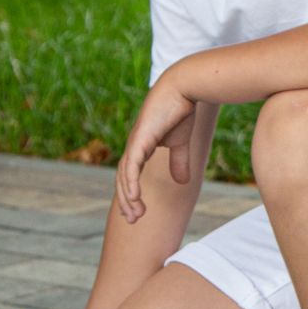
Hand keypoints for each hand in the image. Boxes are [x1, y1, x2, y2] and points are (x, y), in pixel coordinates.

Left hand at [116, 74, 196, 221]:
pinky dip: (131, 183)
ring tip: (135, 214)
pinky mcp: (140, 139)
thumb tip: (182, 181)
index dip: (130, 194)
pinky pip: (132, 166)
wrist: (183, 88)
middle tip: (133, 220)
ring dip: (128, 197)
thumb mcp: (182, 142)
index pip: (129, 174)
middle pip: (124, 178)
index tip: (135, 213)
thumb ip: (180, 161)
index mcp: (141, 146)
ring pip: (125, 176)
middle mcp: (134, 145)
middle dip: (127, 201)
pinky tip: (133, 198)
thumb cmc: (181, 110)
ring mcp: (135, 142)